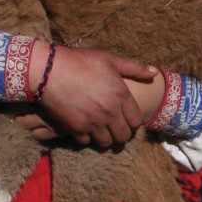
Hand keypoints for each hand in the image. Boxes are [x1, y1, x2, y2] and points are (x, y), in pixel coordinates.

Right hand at [17, 44, 156, 147]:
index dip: (132, 122)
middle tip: (114, 128)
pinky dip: (86, 137)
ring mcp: (93, 121)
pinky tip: (83, 128)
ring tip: (99, 130)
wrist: (46, 69)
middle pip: (123, 135)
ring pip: (106, 142)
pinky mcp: (76, 128)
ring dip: (104, 138)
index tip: (125, 119)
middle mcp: (110, 111)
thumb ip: (133, 67)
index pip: (136, 121)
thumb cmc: (78, 61)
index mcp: (120, 95)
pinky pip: (86, 142)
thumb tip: (155, 73)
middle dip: (121, 133)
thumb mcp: (107, 59)